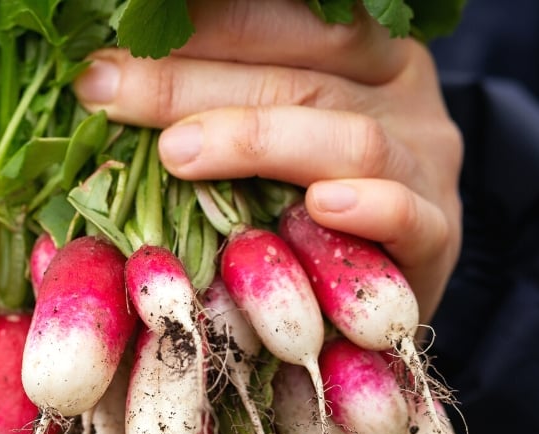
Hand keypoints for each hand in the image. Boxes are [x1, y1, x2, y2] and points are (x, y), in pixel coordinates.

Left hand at [73, 0, 462, 322]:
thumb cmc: (296, 209)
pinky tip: (319, 206)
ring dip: (256, 139)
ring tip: (178, 153)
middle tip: (106, 90)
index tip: (110, 38)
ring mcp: (426, 161)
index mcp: (357, 49)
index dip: (200, 25)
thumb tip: (99, 75)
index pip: (282, 19)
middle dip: (192, 81)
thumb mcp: (258, 137)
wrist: (373, 301)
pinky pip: (409, 215)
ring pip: (348, 135)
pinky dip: (367, 207)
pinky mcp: (439, 235)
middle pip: (299, 71)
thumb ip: (214, 98)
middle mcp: (399, 90)